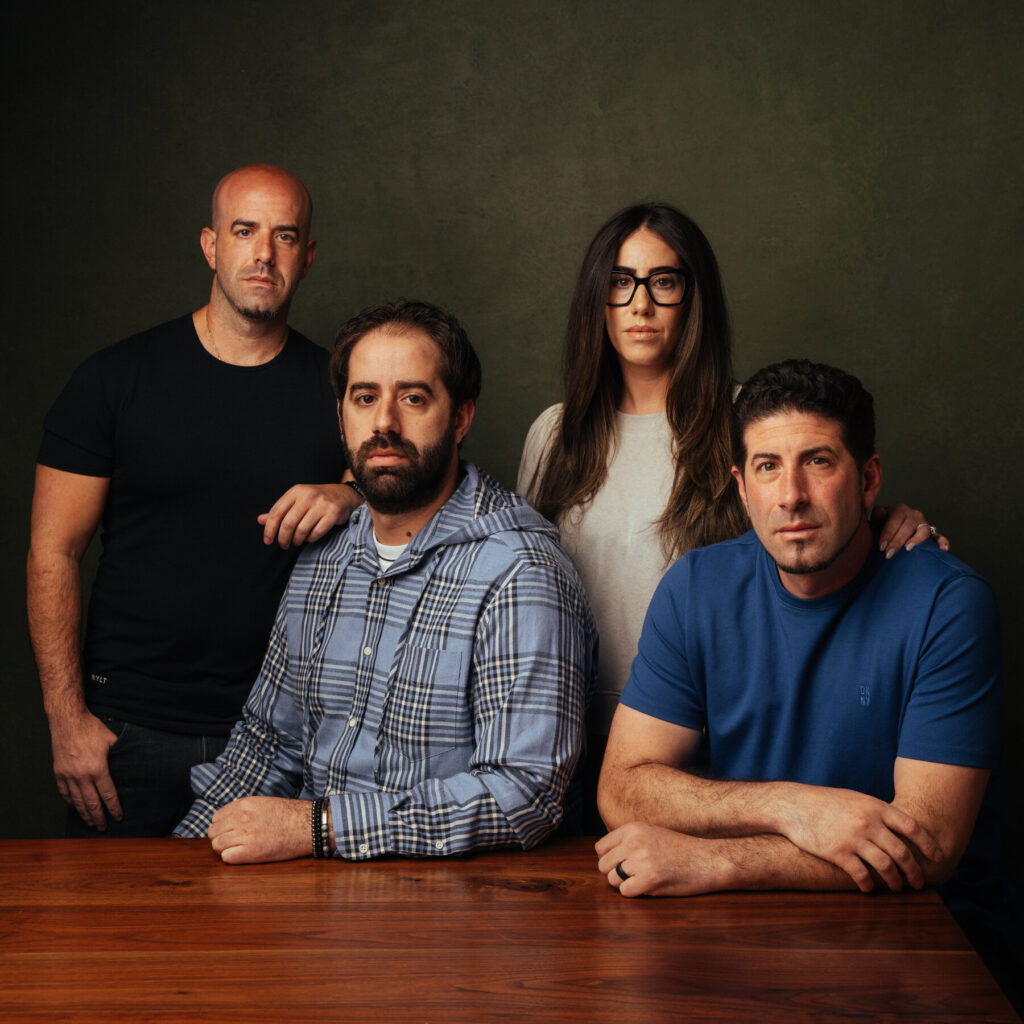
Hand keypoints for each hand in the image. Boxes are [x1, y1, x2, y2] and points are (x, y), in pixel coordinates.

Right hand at [50, 710, 121, 829]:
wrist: (68, 721)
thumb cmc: (91, 728)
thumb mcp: (112, 740)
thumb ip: (120, 754)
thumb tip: (132, 762)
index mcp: (98, 768)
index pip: (108, 795)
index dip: (114, 808)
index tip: (118, 817)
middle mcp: (81, 775)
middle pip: (91, 803)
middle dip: (99, 817)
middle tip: (103, 828)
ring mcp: (68, 775)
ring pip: (76, 801)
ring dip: (84, 814)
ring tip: (90, 823)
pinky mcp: (58, 772)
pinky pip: (64, 792)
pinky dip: (70, 802)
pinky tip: (75, 807)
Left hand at [208, 796, 314, 863]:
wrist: (308, 825)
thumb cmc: (290, 815)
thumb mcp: (264, 803)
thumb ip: (245, 809)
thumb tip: (229, 819)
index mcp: (245, 804)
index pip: (217, 817)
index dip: (221, 825)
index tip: (228, 830)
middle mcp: (241, 818)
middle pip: (214, 831)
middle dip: (220, 836)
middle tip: (231, 841)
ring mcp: (245, 835)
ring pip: (217, 845)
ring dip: (223, 848)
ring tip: (237, 848)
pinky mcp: (251, 852)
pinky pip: (226, 857)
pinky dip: (231, 857)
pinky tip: (242, 855)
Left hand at [258, 483, 359, 548]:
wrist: (343, 495)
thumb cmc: (315, 500)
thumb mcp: (296, 501)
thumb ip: (280, 511)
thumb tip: (260, 520)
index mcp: (296, 491)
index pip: (276, 512)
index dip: (269, 529)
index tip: (268, 541)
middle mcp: (308, 496)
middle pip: (288, 523)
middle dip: (283, 538)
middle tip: (283, 545)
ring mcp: (322, 504)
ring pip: (302, 530)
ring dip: (296, 540)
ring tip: (296, 542)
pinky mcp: (333, 514)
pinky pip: (316, 533)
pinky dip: (310, 539)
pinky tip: (309, 538)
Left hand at [596, 823, 725, 896]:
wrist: (707, 859)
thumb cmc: (680, 850)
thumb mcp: (651, 833)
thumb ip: (628, 841)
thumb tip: (601, 855)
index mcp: (633, 828)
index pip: (600, 848)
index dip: (609, 859)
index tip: (622, 864)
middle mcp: (634, 842)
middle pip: (603, 865)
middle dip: (615, 873)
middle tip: (633, 875)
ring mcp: (641, 860)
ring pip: (612, 880)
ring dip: (625, 884)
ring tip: (643, 880)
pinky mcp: (649, 879)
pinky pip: (625, 892)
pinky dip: (635, 893)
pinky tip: (649, 887)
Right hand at [770, 783, 940, 891]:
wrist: (793, 805)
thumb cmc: (824, 802)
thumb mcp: (854, 799)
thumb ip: (876, 812)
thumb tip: (898, 828)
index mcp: (874, 807)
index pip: (912, 827)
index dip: (929, 844)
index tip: (938, 858)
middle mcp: (867, 822)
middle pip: (902, 852)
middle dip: (914, 872)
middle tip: (918, 882)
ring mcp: (853, 838)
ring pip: (886, 867)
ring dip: (895, 882)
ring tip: (896, 888)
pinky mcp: (837, 852)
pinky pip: (861, 875)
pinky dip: (868, 885)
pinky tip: (868, 888)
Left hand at [871, 503, 949, 557]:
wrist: (891, 533)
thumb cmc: (881, 528)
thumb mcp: (876, 522)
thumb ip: (876, 517)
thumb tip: (879, 510)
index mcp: (899, 509)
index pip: (894, 520)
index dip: (887, 533)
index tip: (881, 546)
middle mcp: (913, 514)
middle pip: (908, 526)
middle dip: (897, 541)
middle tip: (889, 554)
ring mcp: (924, 523)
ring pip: (923, 530)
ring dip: (917, 540)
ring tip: (908, 549)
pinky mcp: (932, 533)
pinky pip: (939, 537)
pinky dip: (942, 542)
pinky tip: (944, 549)